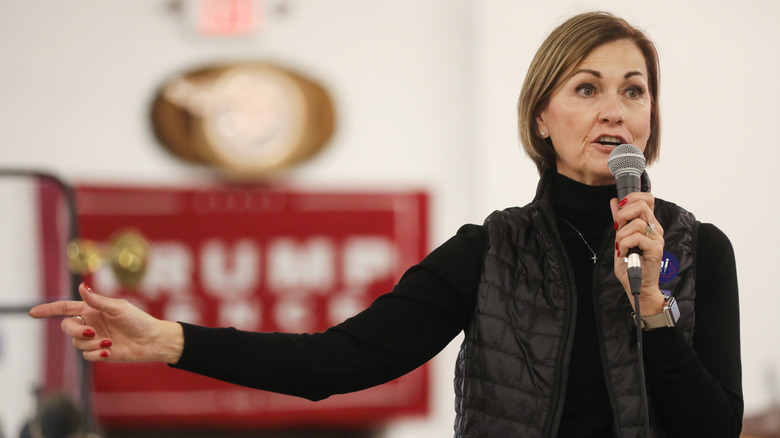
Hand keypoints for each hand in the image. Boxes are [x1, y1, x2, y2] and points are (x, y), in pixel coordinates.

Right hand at [29, 283, 183, 363]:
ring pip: (76, 343)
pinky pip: (86, 355)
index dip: (48, 310)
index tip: (32, 312)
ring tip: (108, 341)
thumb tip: (81, 287)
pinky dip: (95, 352)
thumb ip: (98, 301)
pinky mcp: (99, 352)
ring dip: (90, 343)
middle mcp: (90, 323)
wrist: (152, 340)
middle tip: (91, 332)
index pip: (65, 308)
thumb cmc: (139, 320)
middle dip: (75, 331)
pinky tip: (109, 349)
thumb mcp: (119, 308)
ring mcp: (94, 338)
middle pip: (67, 327)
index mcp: (93, 309)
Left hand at [610, 192, 664, 314]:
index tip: (620, 207)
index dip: (632, 197)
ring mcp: (657, 239)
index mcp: (648, 224)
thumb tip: (615, 202)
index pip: (647, 199)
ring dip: (621, 234)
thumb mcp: (620, 239)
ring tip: (620, 246)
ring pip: (637, 223)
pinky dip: (624, 244)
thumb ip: (619, 221)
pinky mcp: (655, 250)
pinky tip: (623, 253)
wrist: (637, 286)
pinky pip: (637, 238)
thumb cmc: (630, 265)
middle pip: (642, 205)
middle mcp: (655, 229)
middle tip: (617, 228)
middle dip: (623, 215)